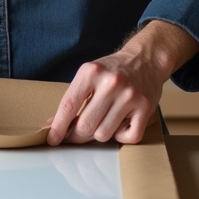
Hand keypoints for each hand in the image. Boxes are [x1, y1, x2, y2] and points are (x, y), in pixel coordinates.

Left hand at [45, 20, 198, 145]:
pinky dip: (122, 137)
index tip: (52, 139)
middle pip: (86, 125)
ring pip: (104, 134)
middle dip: (77, 135)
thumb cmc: (112, 70)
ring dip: (100, 134)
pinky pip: (129, 137)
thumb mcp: (88, 76)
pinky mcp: (145, 106)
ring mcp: (129, 95)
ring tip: (103, 121)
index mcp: (90, 72)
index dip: (58, 126)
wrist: (145, 59)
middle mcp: (110, 83)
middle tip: (77, 134)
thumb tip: (53, 124)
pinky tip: (120, 125)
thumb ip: (72, 99)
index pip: (68, 105)